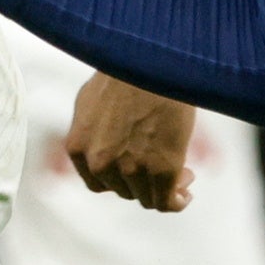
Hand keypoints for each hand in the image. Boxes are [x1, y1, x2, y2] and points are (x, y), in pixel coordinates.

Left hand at [63, 72, 195, 210]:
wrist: (153, 62)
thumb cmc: (125, 71)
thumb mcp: (91, 102)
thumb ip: (93, 131)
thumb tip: (107, 144)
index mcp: (79, 147)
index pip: (98, 183)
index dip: (120, 179)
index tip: (136, 172)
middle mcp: (100, 163)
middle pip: (124, 190)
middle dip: (144, 182)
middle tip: (164, 168)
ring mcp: (131, 169)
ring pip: (148, 197)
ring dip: (164, 190)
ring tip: (183, 175)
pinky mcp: (163, 170)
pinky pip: (167, 202)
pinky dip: (176, 202)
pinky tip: (186, 194)